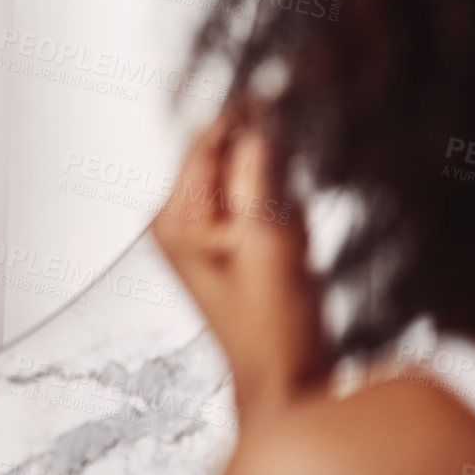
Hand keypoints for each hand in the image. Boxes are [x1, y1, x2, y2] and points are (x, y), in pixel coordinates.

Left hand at [150, 99, 331, 426]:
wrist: (284, 383)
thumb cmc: (274, 331)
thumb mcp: (272, 243)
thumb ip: (263, 176)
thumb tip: (261, 119)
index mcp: (174, 218)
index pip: (205, 141)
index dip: (248, 113)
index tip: (289, 90)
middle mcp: (175, 220)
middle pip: (222, 152)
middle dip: (266, 151)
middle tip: (301, 165)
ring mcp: (197, 231)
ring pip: (243, 173)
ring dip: (276, 182)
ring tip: (292, 230)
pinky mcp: (224, 241)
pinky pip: (255, 198)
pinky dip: (280, 203)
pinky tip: (293, 239)